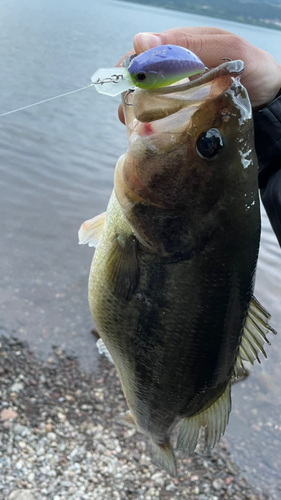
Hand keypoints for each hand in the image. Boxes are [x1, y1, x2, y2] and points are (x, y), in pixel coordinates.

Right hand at [118, 27, 280, 122]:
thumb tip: (141, 42)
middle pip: (142, 81)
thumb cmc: (256, 71)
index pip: (145, 53)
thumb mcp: (228, 51)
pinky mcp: (185, 116)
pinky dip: (154, 128)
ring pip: (148, 103)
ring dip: (139, 116)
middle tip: (128, 116)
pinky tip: (153, 136)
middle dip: (130, 97)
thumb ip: (189, 44)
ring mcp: (181, 95)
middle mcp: (178, 71)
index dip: (130, 69)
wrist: (272, 104)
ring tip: (140, 131)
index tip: (125, 86)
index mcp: (185, 48)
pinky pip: (163, 120)